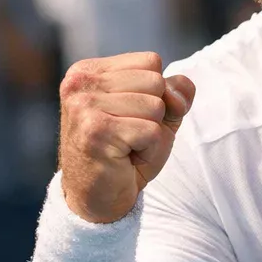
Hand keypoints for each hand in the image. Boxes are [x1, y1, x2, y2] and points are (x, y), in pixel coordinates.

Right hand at [58, 53, 195, 222]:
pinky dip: (149, 151)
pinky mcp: (95, 130)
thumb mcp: (156, 117)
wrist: (98, 199)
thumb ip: (174, 94)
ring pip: (156, 107)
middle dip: (155, 115)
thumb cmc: (125, 155)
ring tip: (127, 148)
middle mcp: (80, 82)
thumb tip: (180, 87)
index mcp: (89, 71)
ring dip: (152, 135)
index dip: (156, 93)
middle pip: (155, 81)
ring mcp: (84, 105)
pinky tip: (125, 160)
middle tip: (129, 137)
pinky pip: (152, 132)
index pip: (151, 61)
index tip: (131, 118)